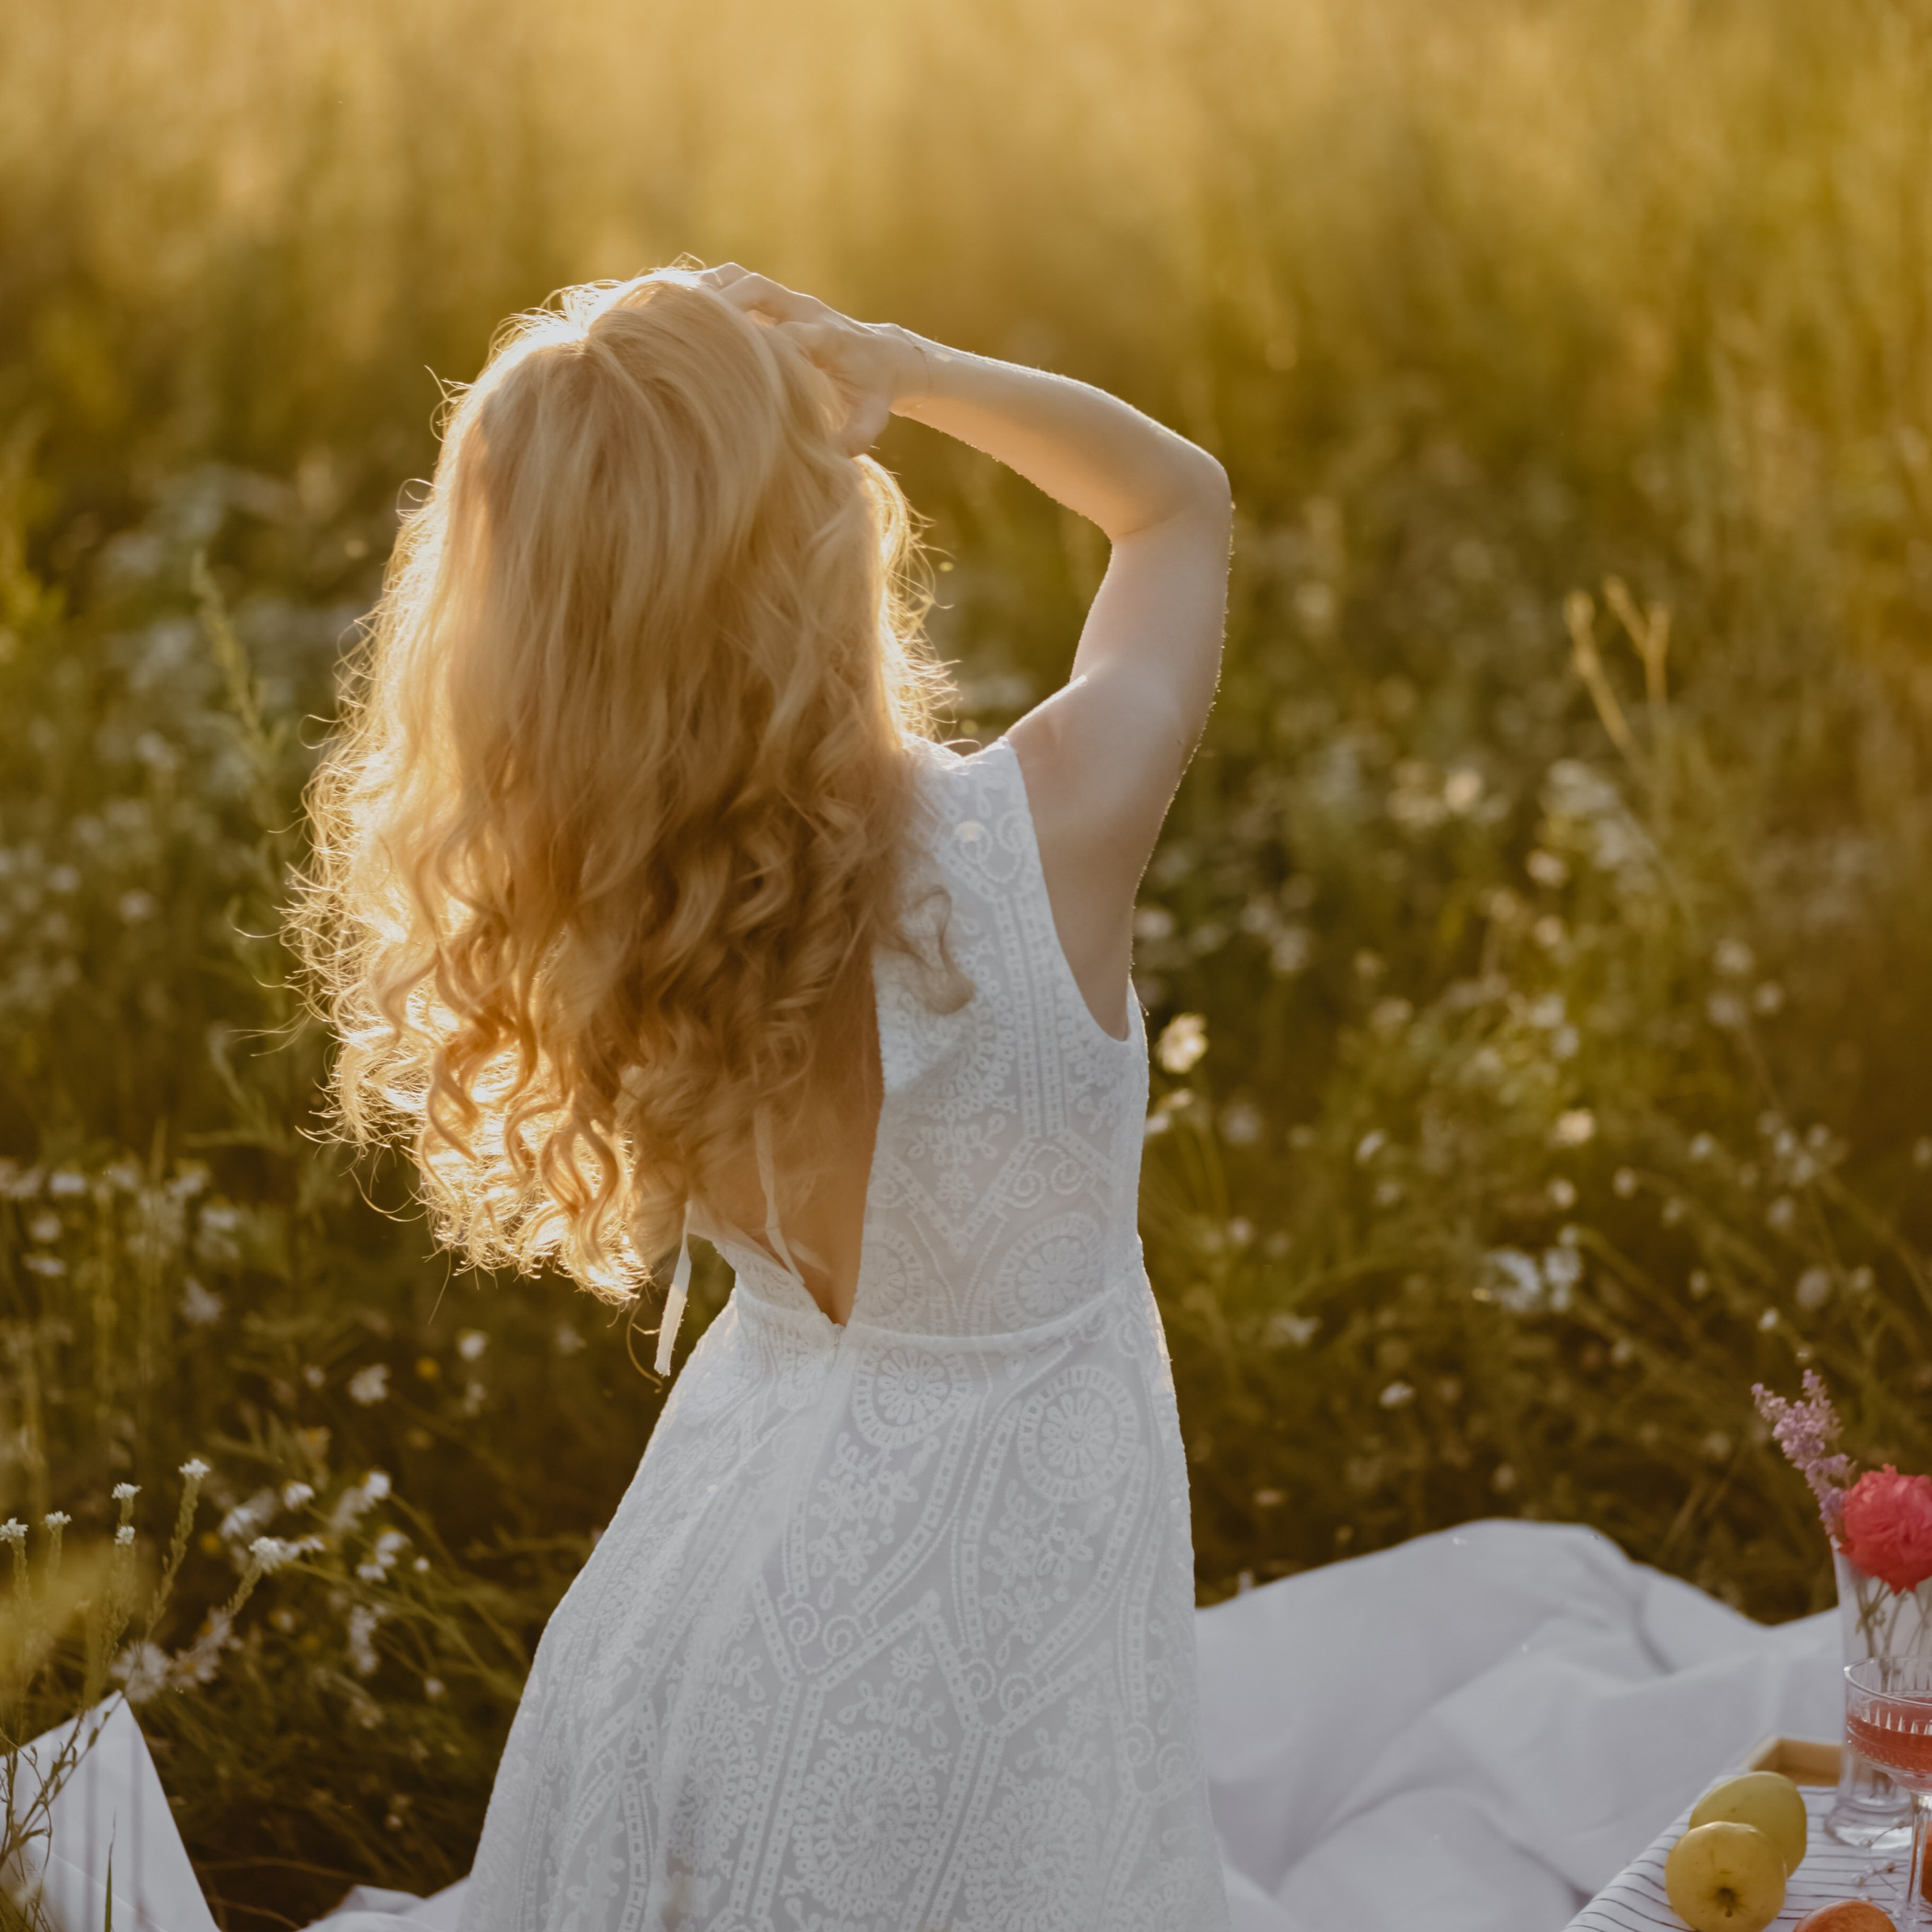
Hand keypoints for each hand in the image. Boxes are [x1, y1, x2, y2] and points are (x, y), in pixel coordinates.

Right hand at [696, 263, 926, 453]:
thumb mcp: (871, 417)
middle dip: (724, 305)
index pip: (792, 333)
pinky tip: (675, 303)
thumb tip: (832, 457)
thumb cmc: (872, 393)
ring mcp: (788, 299)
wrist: (884, 354)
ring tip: (668, 306)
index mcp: (830, 339)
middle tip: (685, 324)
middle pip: (759, 291)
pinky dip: (705, 286)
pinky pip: (734, 279)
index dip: (762, 343)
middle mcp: (807, 310)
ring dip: (706, 289)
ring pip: (742, 278)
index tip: (730, 362)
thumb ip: (856, 437)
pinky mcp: (773, 297)